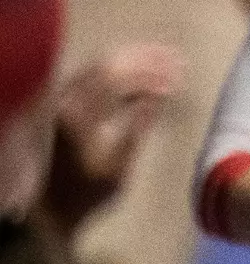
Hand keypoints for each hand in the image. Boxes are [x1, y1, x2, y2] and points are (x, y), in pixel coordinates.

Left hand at [46, 44, 182, 225]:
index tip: (177, 79)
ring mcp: (66, 100)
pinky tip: (143, 77)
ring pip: (102, 66)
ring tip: (166, 61)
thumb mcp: (120, 163)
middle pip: (108, 65)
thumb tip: (159, 96)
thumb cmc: (91, 189)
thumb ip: (138, 126)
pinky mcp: (69, 104)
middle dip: (145, 59)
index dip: (150, 75)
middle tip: (177, 60)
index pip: (117, 80)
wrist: (58, 204)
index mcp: (79, 114)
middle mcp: (68, 100)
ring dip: (134, 61)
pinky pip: (96, 76)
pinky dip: (122, 73)